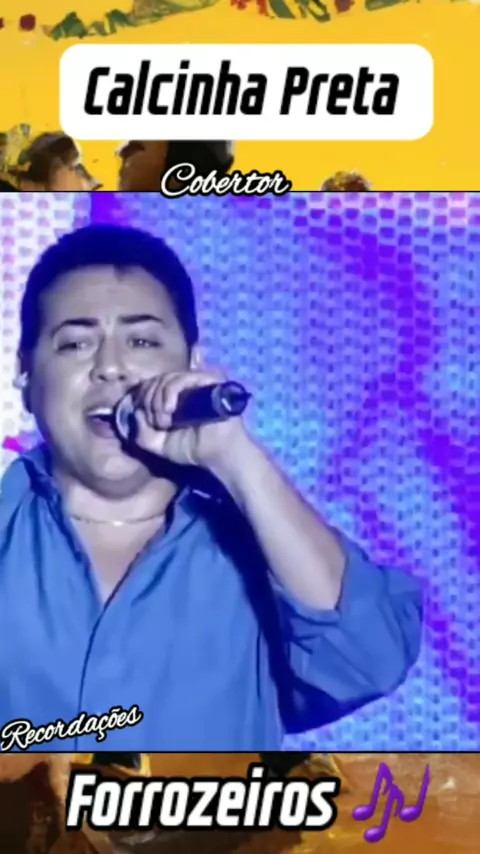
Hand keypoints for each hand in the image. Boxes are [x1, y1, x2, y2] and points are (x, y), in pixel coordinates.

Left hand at [128, 369, 250, 470]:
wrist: (218, 454)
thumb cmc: (193, 448)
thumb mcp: (158, 444)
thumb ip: (141, 432)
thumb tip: (136, 412)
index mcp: (173, 397)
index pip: (150, 385)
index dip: (142, 398)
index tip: (146, 419)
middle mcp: (185, 386)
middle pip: (155, 380)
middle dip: (149, 401)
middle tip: (157, 423)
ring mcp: (197, 381)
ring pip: (166, 378)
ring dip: (158, 400)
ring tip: (165, 421)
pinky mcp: (208, 380)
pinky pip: (182, 378)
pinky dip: (169, 393)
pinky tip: (170, 409)